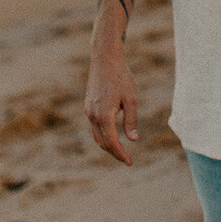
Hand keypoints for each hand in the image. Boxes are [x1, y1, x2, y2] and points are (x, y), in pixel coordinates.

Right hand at [84, 49, 138, 164]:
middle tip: (126, 159)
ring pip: (97, 135)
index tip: (129, 162)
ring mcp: (88, 111)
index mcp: (104, 115)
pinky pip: (94, 126)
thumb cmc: (121, 77)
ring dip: (107, 145)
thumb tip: (132, 140)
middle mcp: (93, 115)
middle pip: (102, 142)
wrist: (105, 59)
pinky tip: (112, 134)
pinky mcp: (88, 106)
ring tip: (120, 150)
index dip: (120, 154)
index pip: (111, 142)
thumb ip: (131, 120)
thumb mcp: (131, 98)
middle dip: (114, 152)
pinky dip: (103, 134)